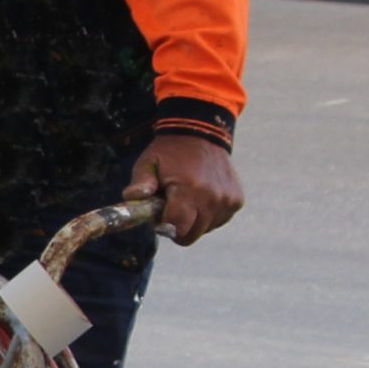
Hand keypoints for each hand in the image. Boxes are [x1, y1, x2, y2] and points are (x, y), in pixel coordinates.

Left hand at [123, 133, 244, 244]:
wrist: (202, 132)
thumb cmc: (170, 152)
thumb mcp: (147, 164)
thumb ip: (139, 184)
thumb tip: (132, 197)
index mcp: (190, 189)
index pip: (177, 229)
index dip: (164, 226)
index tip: (160, 214)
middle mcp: (212, 197)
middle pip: (190, 235)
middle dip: (178, 226)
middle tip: (172, 207)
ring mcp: (227, 199)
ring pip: (205, 229)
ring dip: (194, 221)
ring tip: (188, 198)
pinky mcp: (237, 200)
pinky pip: (218, 221)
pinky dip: (209, 215)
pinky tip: (202, 196)